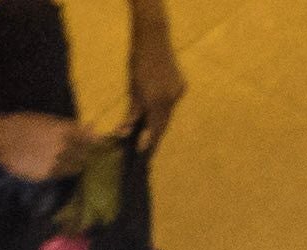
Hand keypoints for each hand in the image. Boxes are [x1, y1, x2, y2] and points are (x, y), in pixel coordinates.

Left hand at [125, 19, 186, 146]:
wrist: (154, 39)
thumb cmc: (138, 62)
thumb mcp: (133, 88)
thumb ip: (132, 112)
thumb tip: (125, 132)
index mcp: (156, 101)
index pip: (154, 129)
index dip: (148, 142)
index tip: (142, 153)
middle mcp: (170, 99)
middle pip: (163, 124)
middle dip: (154, 135)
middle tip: (146, 147)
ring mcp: (178, 92)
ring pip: (168, 114)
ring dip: (159, 123)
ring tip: (150, 132)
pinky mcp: (181, 86)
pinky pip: (172, 103)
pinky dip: (164, 109)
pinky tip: (158, 111)